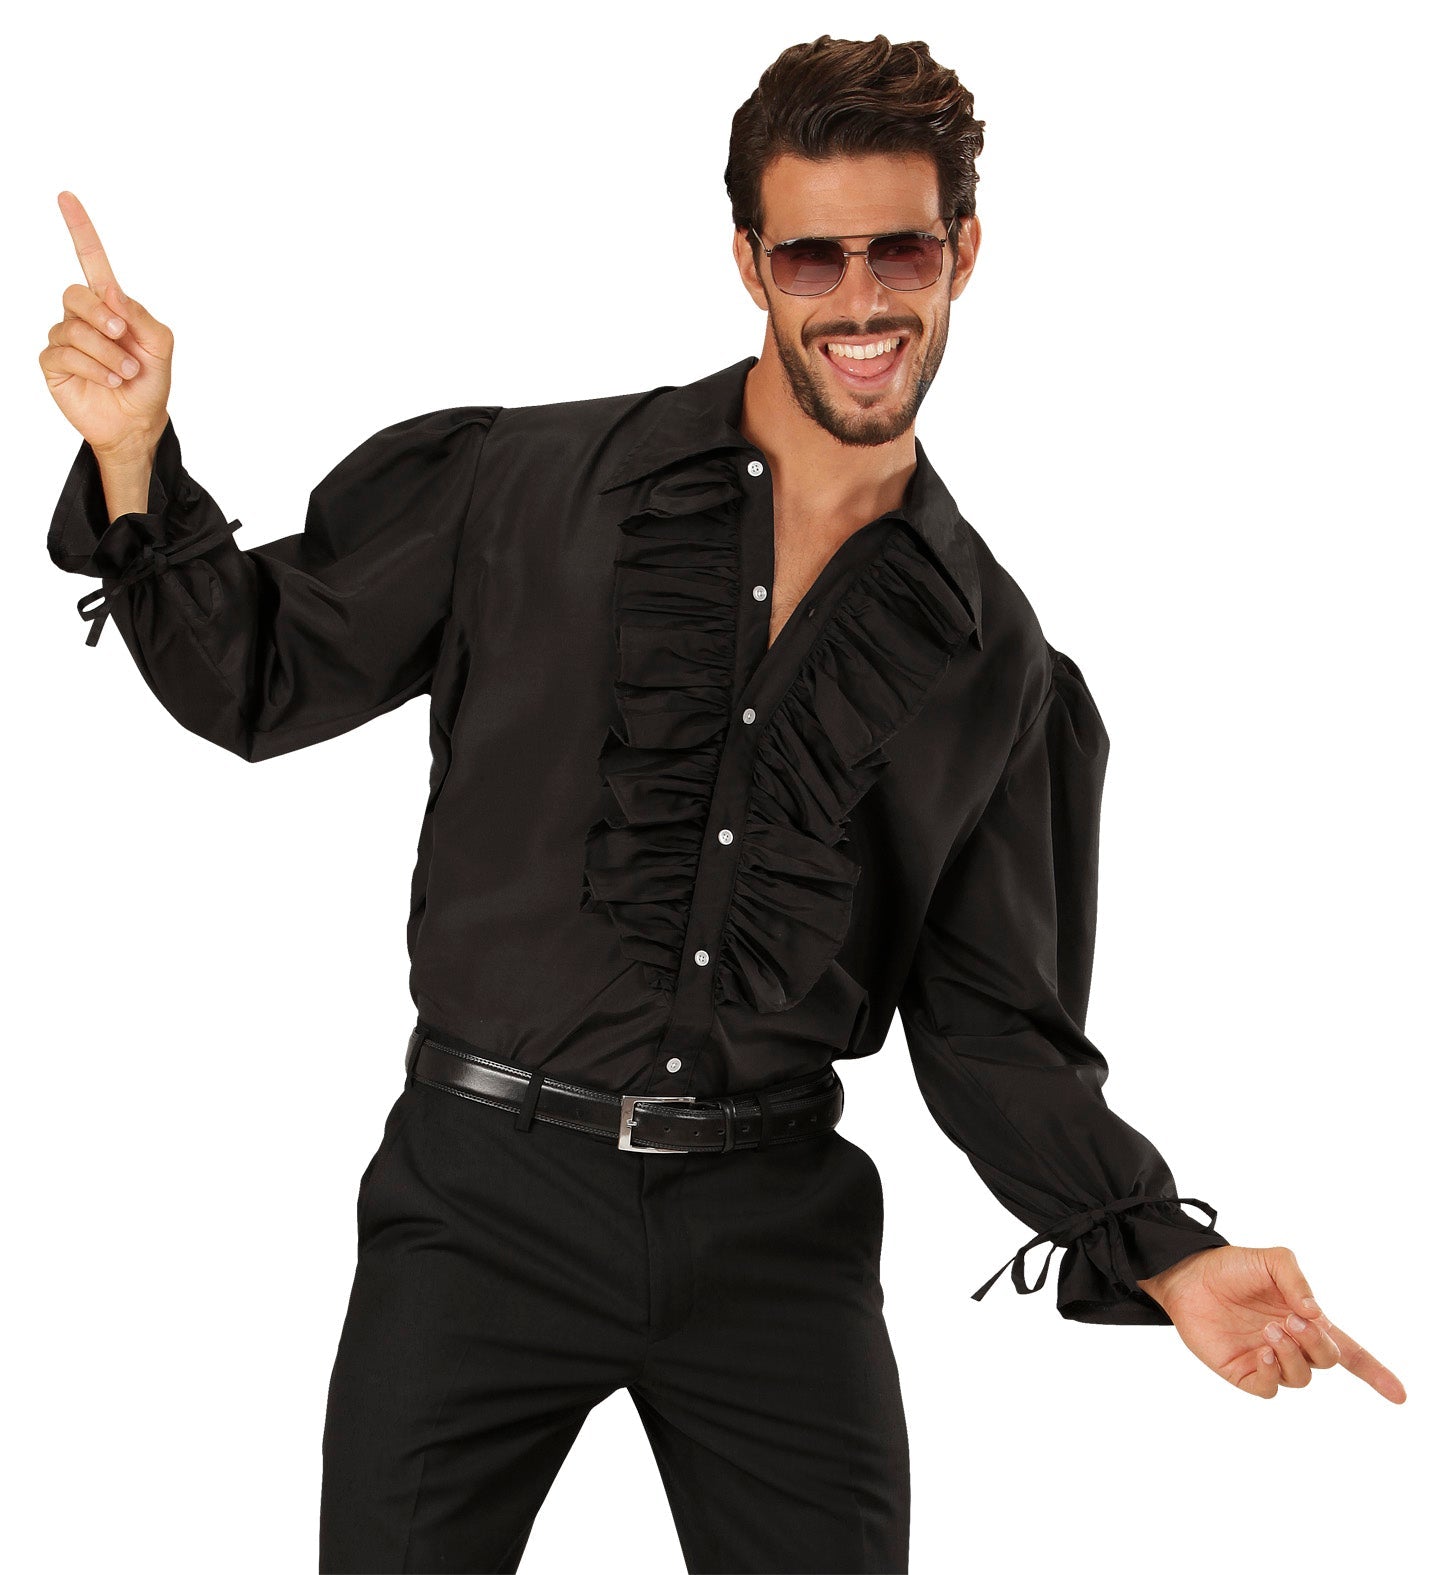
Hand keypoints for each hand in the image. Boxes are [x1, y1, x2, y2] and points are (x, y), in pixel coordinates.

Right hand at [41, 190, 171, 460]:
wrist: (139, 422)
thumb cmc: (150, 383)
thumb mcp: (160, 346)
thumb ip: (141, 316)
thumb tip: (111, 294)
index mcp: (110, 305)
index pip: (91, 260)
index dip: (80, 230)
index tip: (66, 197)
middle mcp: (84, 317)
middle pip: (75, 293)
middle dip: (100, 315)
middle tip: (122, 336)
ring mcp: (66, 339)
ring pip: (73, 329)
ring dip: (107, 354)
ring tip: (125, 374)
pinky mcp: (54, 363)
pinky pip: (64, 354)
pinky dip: (94, 369)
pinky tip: (110, 381)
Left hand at [1137, 1244, 1405, 1401]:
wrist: (1186, 1274)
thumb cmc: (1231, 1267)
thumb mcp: (1271, 1260)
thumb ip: (1297, 1280)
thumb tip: (1315, 1314)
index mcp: (1306, 1319)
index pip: (1350, 1352)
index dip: (1376, 1373)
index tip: (1400, 1395)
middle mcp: (1291, 1343)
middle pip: (1328, 1360)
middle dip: (1317, 1343)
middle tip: (1290, 1320)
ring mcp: (1267, 1359)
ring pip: (1301, 1377)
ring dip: (1293, 1354)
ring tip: (1270, 1329)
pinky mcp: (1243, 1371)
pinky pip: (1269, 1387)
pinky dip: (1271, 1371)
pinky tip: (1259, 1349)